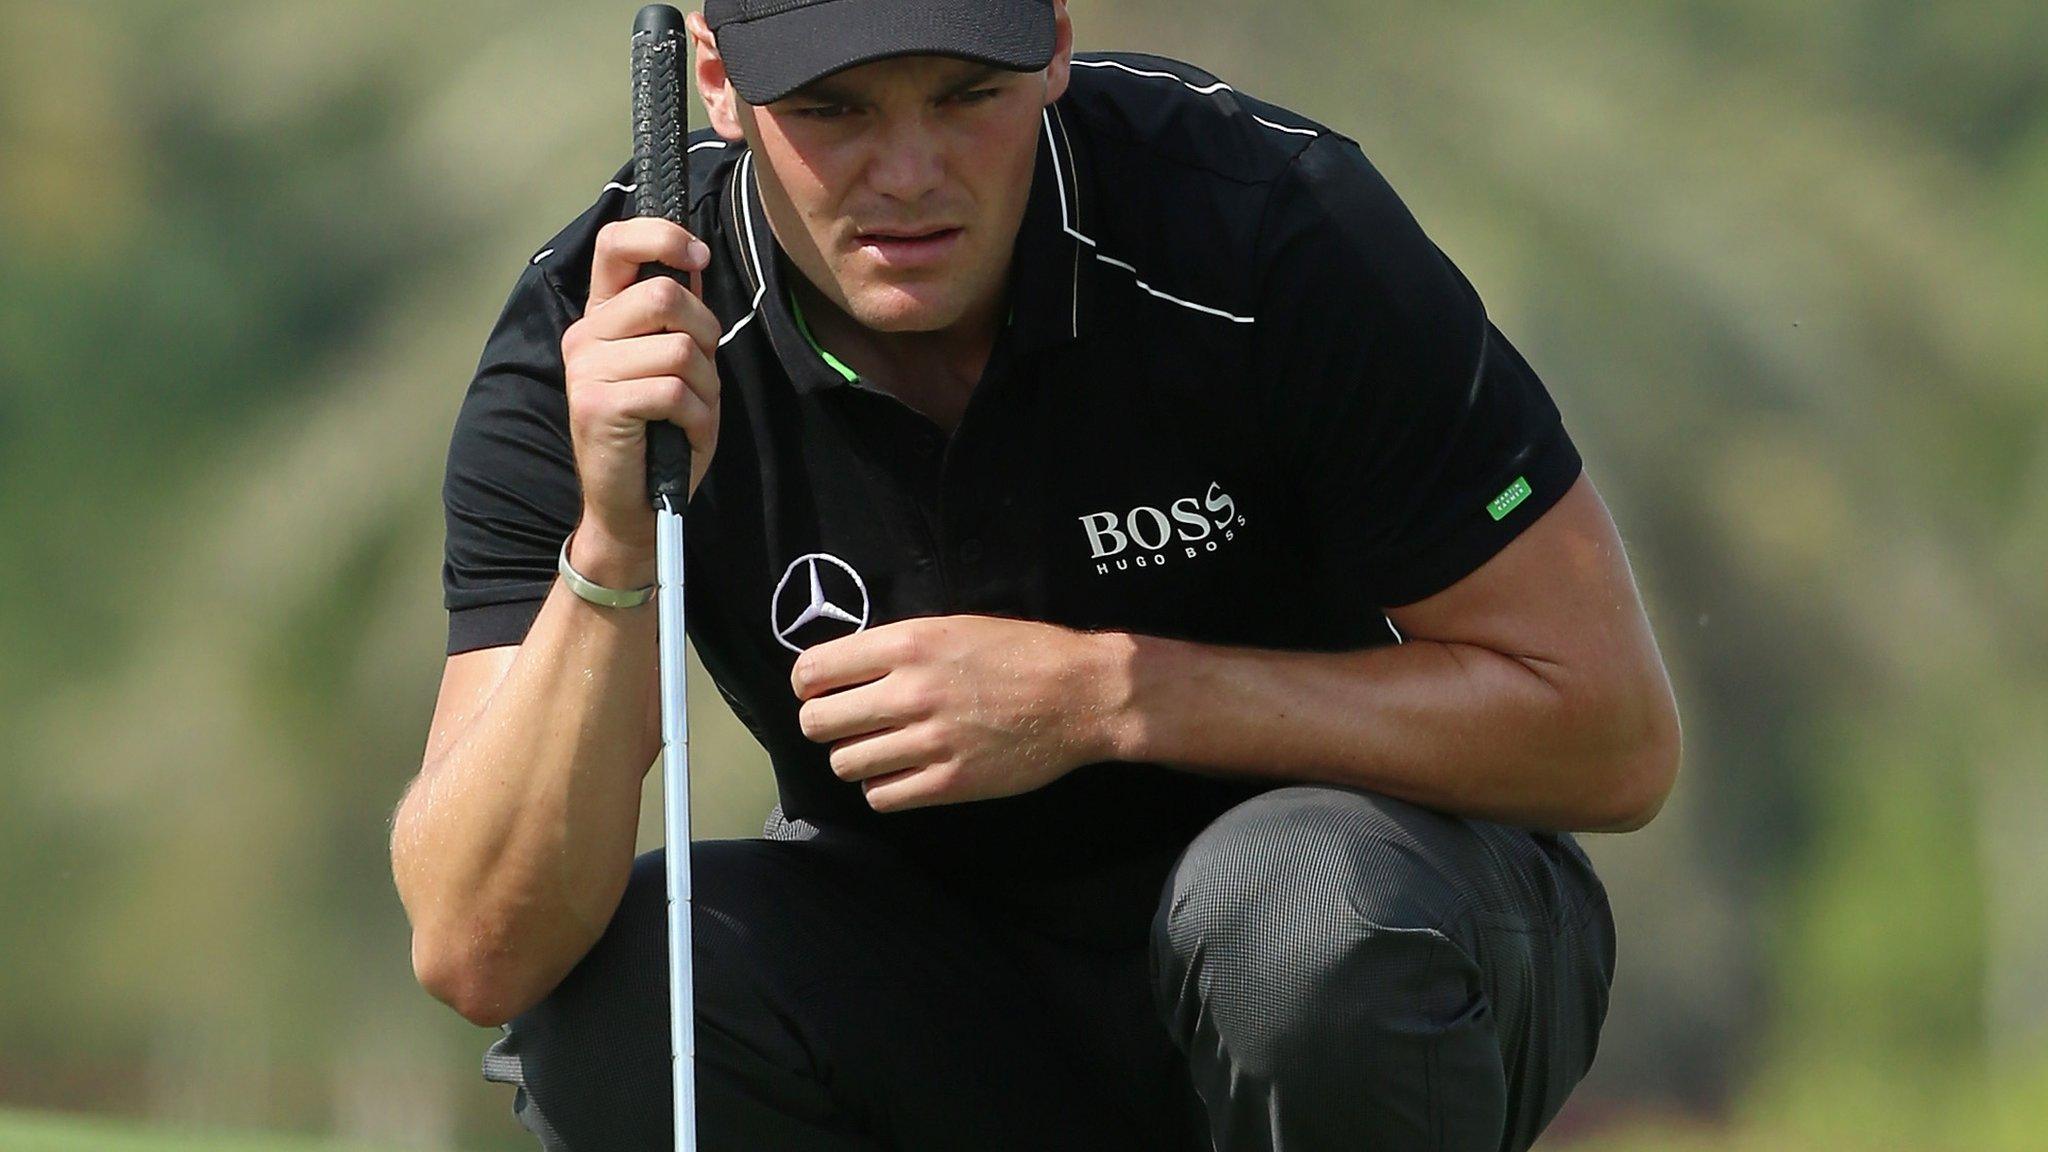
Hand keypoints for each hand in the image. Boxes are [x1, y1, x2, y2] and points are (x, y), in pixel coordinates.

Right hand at [562, 218, 723, 562]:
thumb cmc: (662, 434)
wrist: (635, 505)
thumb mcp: (677, 366)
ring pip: (680, 348)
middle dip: (706, 333)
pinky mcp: (597, 404)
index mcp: (602, 317)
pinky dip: (696, 417)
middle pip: (666, 295)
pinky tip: (681, 434)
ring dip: (705, 387)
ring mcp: (586, 369)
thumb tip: (695, 265)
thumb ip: (680, 319)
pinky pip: (674, 390)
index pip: (616, 244)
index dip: (662, 237)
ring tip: (689, 414)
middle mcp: (585, 335)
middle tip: (701, 374)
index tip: (697, 258)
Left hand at [790, 615, 1130, 812]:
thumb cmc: (1022, 652)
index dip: (807, 684)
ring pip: (844, 763)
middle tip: (845, 723)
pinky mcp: (949, 783)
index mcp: (907, 646)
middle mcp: (910, 693)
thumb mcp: (954, 627)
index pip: (814, 671)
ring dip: (854, 757)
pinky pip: (881, 796)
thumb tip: (847, 669)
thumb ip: (898, 647)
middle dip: (822, 723)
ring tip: (877, 749)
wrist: (1081, 694)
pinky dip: (882, 787)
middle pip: (818, 723)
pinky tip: (901, 773)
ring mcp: (928, 742)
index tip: (817, 690)